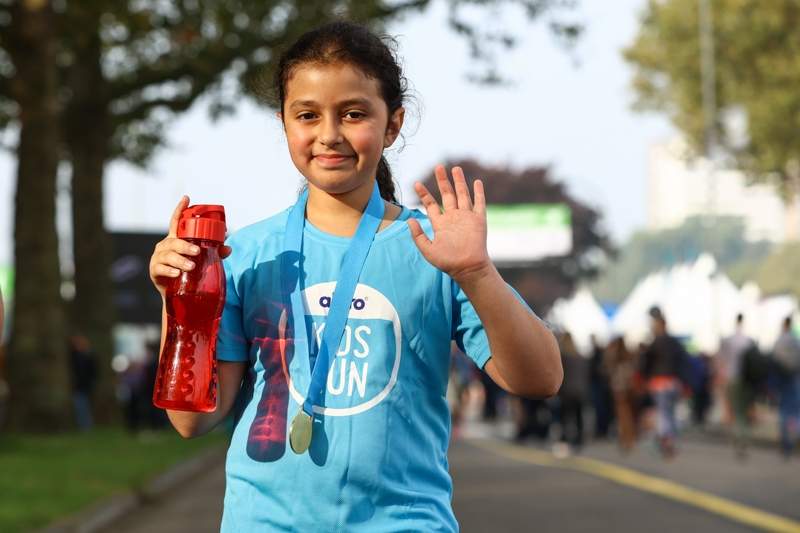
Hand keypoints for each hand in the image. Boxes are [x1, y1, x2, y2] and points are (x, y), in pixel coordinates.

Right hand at [149, 196, 231, 297]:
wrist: (179, 294)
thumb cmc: (190, 272)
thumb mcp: (203, 261)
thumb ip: (216, 253)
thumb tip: (228, 248)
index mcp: (176, 239)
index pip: (176, 221)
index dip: (180, 209)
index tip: (186, 198)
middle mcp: (165, 246)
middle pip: (174, 241)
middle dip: (185, 246)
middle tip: (197, 252)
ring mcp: (158, 258)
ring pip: (168, 255)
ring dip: (180, 260)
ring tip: (191, 266)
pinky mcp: (154, 270)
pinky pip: (160, 268)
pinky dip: (169, 270)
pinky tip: (177, 273)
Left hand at [407, 165, 491, 283]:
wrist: (467, 268)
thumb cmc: (447, 262)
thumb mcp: (427, 249)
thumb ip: (418, 235)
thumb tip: (409, 220)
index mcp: (441, 224)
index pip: (431, 205)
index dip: (424, 194)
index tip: (416, 183)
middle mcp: (453, 218)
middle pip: (447, 195)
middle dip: (443, 181)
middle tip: (438, 167)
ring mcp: (467, 218)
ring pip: (463, 195)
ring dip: (459, 182)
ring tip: (455, 169)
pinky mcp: (479, 220)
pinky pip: (479, 203)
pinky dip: (479, 192)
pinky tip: (476, 182)